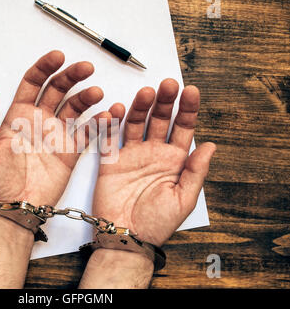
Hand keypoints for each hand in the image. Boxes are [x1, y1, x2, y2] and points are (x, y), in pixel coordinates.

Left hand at [0, 50, 116, 206]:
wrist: (15, 208)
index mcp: (18, 116)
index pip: (33, 83)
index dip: (45, 68)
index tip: (58, 57)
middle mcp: (39, 121)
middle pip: (57, 89)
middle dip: (71, 76)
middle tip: (85, 67)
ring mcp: (57, 135)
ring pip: (75, 107)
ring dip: (86, 97)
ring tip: (96, 92)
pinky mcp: (71, 151)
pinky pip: (88, 132)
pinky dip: (98, 123)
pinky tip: (106, 114)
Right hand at [93, 78, 215, 246]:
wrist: (126, 236)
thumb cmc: (157, 222)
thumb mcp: (184, 198)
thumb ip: (196, 170)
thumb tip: (211, 145)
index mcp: (174, 161)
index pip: (183, 128)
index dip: (187, 109)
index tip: (191, 91)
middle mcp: (153, 153)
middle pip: (160, 120)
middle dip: (165, 101)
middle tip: (168, 84)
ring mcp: (131, 154)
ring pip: (137, 122)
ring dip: (141, 106)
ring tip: (146, 93)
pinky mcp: (111, 159)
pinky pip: (110, 136)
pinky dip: (112, 122)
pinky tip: (117, 110)